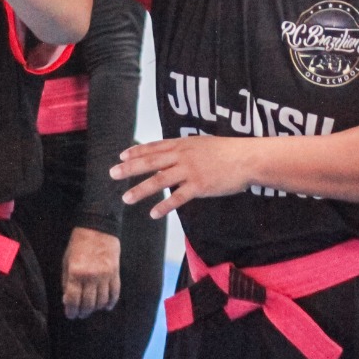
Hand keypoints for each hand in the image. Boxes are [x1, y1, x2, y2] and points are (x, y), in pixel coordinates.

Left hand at [62, 227, 119, 318]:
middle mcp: (91, 276)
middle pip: (88, 304)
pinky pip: (115, 293)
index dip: (71, 311)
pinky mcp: (115, 273)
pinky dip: (111, 303)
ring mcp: (105, 276)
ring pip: (101, 301)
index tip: (70, 315)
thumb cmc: (78, 244)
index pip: (73, 300)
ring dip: (95, 309)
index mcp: (75, 273)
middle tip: (80, 314)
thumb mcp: (66, 261)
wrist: (98, 227)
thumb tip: (67, 300)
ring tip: (91, 309)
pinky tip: (106, 306)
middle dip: (83, 312)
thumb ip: (66, 281)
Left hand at [110, 135, 254, 218]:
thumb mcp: (202, 144)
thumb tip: (171, 156)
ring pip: (160, 180)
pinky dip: (165, 206)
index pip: (154, 147)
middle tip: (112, 173)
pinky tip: (153, 214)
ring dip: (141, 190)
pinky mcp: (199, 186)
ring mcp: (190, 171)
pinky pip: (178, 197)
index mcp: (183, 144)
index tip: (121, 156)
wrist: (246, 158)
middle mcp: (183, 156)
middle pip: (151, 162)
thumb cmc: (227, 151)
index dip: (137, 152)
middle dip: (130, 168)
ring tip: (126, 198)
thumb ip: (185, 150)